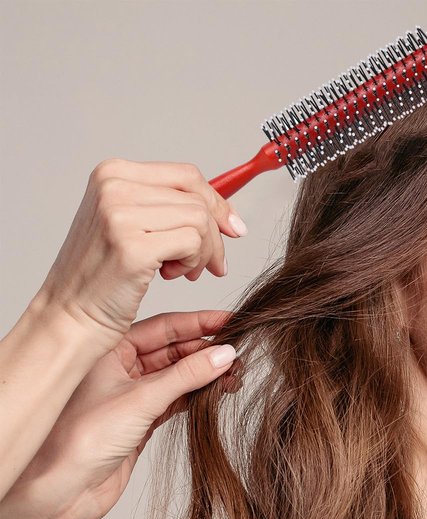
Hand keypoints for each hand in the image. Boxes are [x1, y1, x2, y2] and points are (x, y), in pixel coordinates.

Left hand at [9, 309, 240, 518]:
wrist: (64, 489)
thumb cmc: (82, 438)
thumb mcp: (142, 399)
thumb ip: (187, 375)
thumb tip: (224, 353)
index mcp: (109, 349)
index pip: (164, 327)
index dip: (199, 323)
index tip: (231, 322)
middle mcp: (120, 368)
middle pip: (174, 350)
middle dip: (207, 351)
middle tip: (239, 354)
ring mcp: (133, 394)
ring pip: (179, 375)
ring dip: (206, 374)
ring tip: (235, 376)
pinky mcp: (142, 419)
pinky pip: (178, 398)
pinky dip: (199, 394)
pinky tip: (218, 392)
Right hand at [36, 158, 246, 354]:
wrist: (71, 314)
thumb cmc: (103, 275)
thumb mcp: (130, 225)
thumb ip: (167, 208)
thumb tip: (226, 212)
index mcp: (112, 173)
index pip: (186, 175)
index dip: (217, 202)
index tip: (232, 227)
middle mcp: (114, 186)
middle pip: (197, 198)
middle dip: (215, 235)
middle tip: (212, 264)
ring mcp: (120, 214)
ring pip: (200, 221)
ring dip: (203, 253)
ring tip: (183, 271)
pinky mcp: (133, 245)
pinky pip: (193, 243)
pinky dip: (193, 263)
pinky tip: (172, 276)